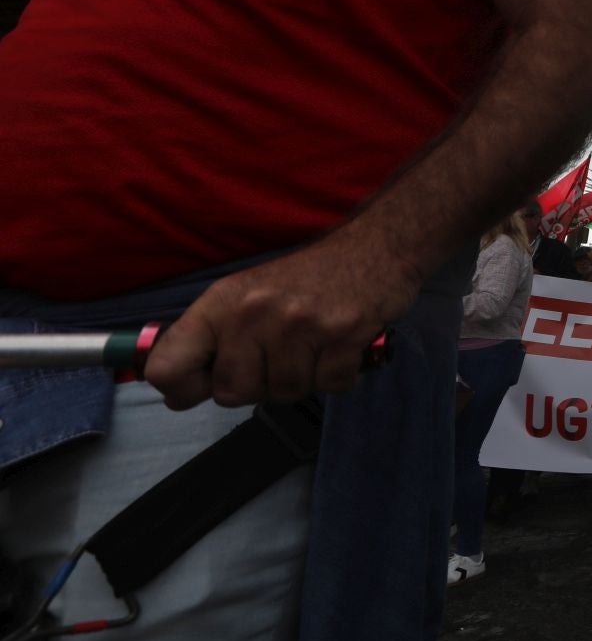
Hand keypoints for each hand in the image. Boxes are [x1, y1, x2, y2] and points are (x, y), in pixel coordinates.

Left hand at [144, 229, 418, 409]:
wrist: (375, 247)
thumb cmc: (307, 278)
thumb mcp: (246, 296)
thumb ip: (211, 340)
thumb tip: (175, 392)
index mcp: (221, 304)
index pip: (167, 367)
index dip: (181, 390)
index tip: (203, 385)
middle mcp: (253, 313)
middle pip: (232, 393)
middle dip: (258, 384)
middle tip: (280, 355)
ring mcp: (299, 325)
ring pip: (284, 393)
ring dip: (303, 379)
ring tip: (314, 346)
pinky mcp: (343, 334)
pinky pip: (331, 386)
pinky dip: (339, 375)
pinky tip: (341, 347)